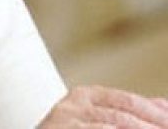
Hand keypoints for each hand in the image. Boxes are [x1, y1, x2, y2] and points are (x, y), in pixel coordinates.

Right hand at [39, 85, 167, 127]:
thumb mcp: (95, 120)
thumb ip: (126, 113)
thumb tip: (165, 106)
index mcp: (83, 95)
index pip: (125, 100)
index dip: (152, 112)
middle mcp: (71, 105)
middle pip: (121, 115)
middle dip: (151, 126)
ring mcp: (63, 121)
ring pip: (112, 125)